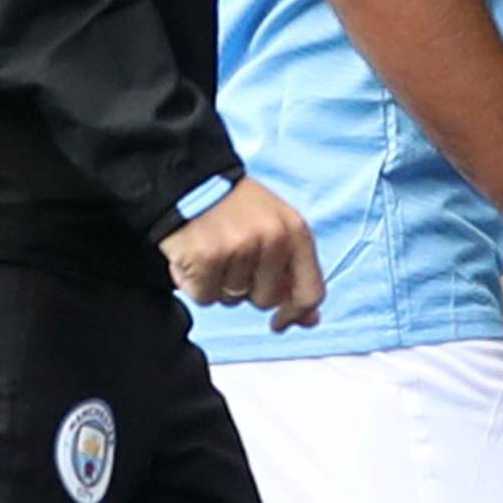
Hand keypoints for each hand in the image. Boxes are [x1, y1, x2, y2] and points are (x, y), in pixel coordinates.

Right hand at [159, 177, 324, 332]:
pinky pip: (204, 296)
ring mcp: (241, 247)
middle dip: (247, 288)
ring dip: (219, 283)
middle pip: (266, 300)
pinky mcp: (208, 257)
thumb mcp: (277, 228)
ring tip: (213, 249)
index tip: (279, 321)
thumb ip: (294, 272)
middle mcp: (273, 239)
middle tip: (234, 256)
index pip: (311, 291)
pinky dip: (194, 283)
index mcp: (296, 231)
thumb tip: (311, 320)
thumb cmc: (237, 209)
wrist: (192, 181)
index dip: (295, 314)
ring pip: (231, 300)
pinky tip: (194, 255)